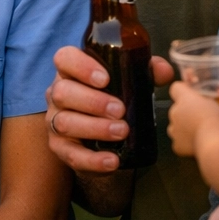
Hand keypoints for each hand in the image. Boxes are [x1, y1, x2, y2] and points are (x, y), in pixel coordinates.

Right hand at [45, 46, 173, 171]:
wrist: (101, 138)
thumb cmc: (113, 100)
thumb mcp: (128, 82)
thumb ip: (146, 72)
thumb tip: (163, 71)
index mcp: (72, 72)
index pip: (65, 59)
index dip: (81, 66)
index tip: (105, 78)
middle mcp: (58, 94)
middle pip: (62, 92)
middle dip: (92, 101)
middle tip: (120, 110)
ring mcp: (55, 121)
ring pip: (64, 123)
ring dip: (94, 128)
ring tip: (122, 131)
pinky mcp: (60, 148)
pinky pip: (70, 154)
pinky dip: (92, 159)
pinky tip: (112, 160)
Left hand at [166, 81, 218, 156]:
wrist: (213, 143)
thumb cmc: (216, 120)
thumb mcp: (215, 102)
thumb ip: (205, 99)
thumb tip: (205, 100)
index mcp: (184, 98)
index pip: (176, 88)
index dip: (184, 90)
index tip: (191, 94)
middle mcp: (174, 112)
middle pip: (177, 109)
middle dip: (186, 112)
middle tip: (200, 117)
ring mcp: (173, 129)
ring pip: (176, 126)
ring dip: (184, 127)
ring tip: (199, 131)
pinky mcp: (177, 144)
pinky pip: (179, 142)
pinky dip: (186, 143)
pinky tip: (197, 143)